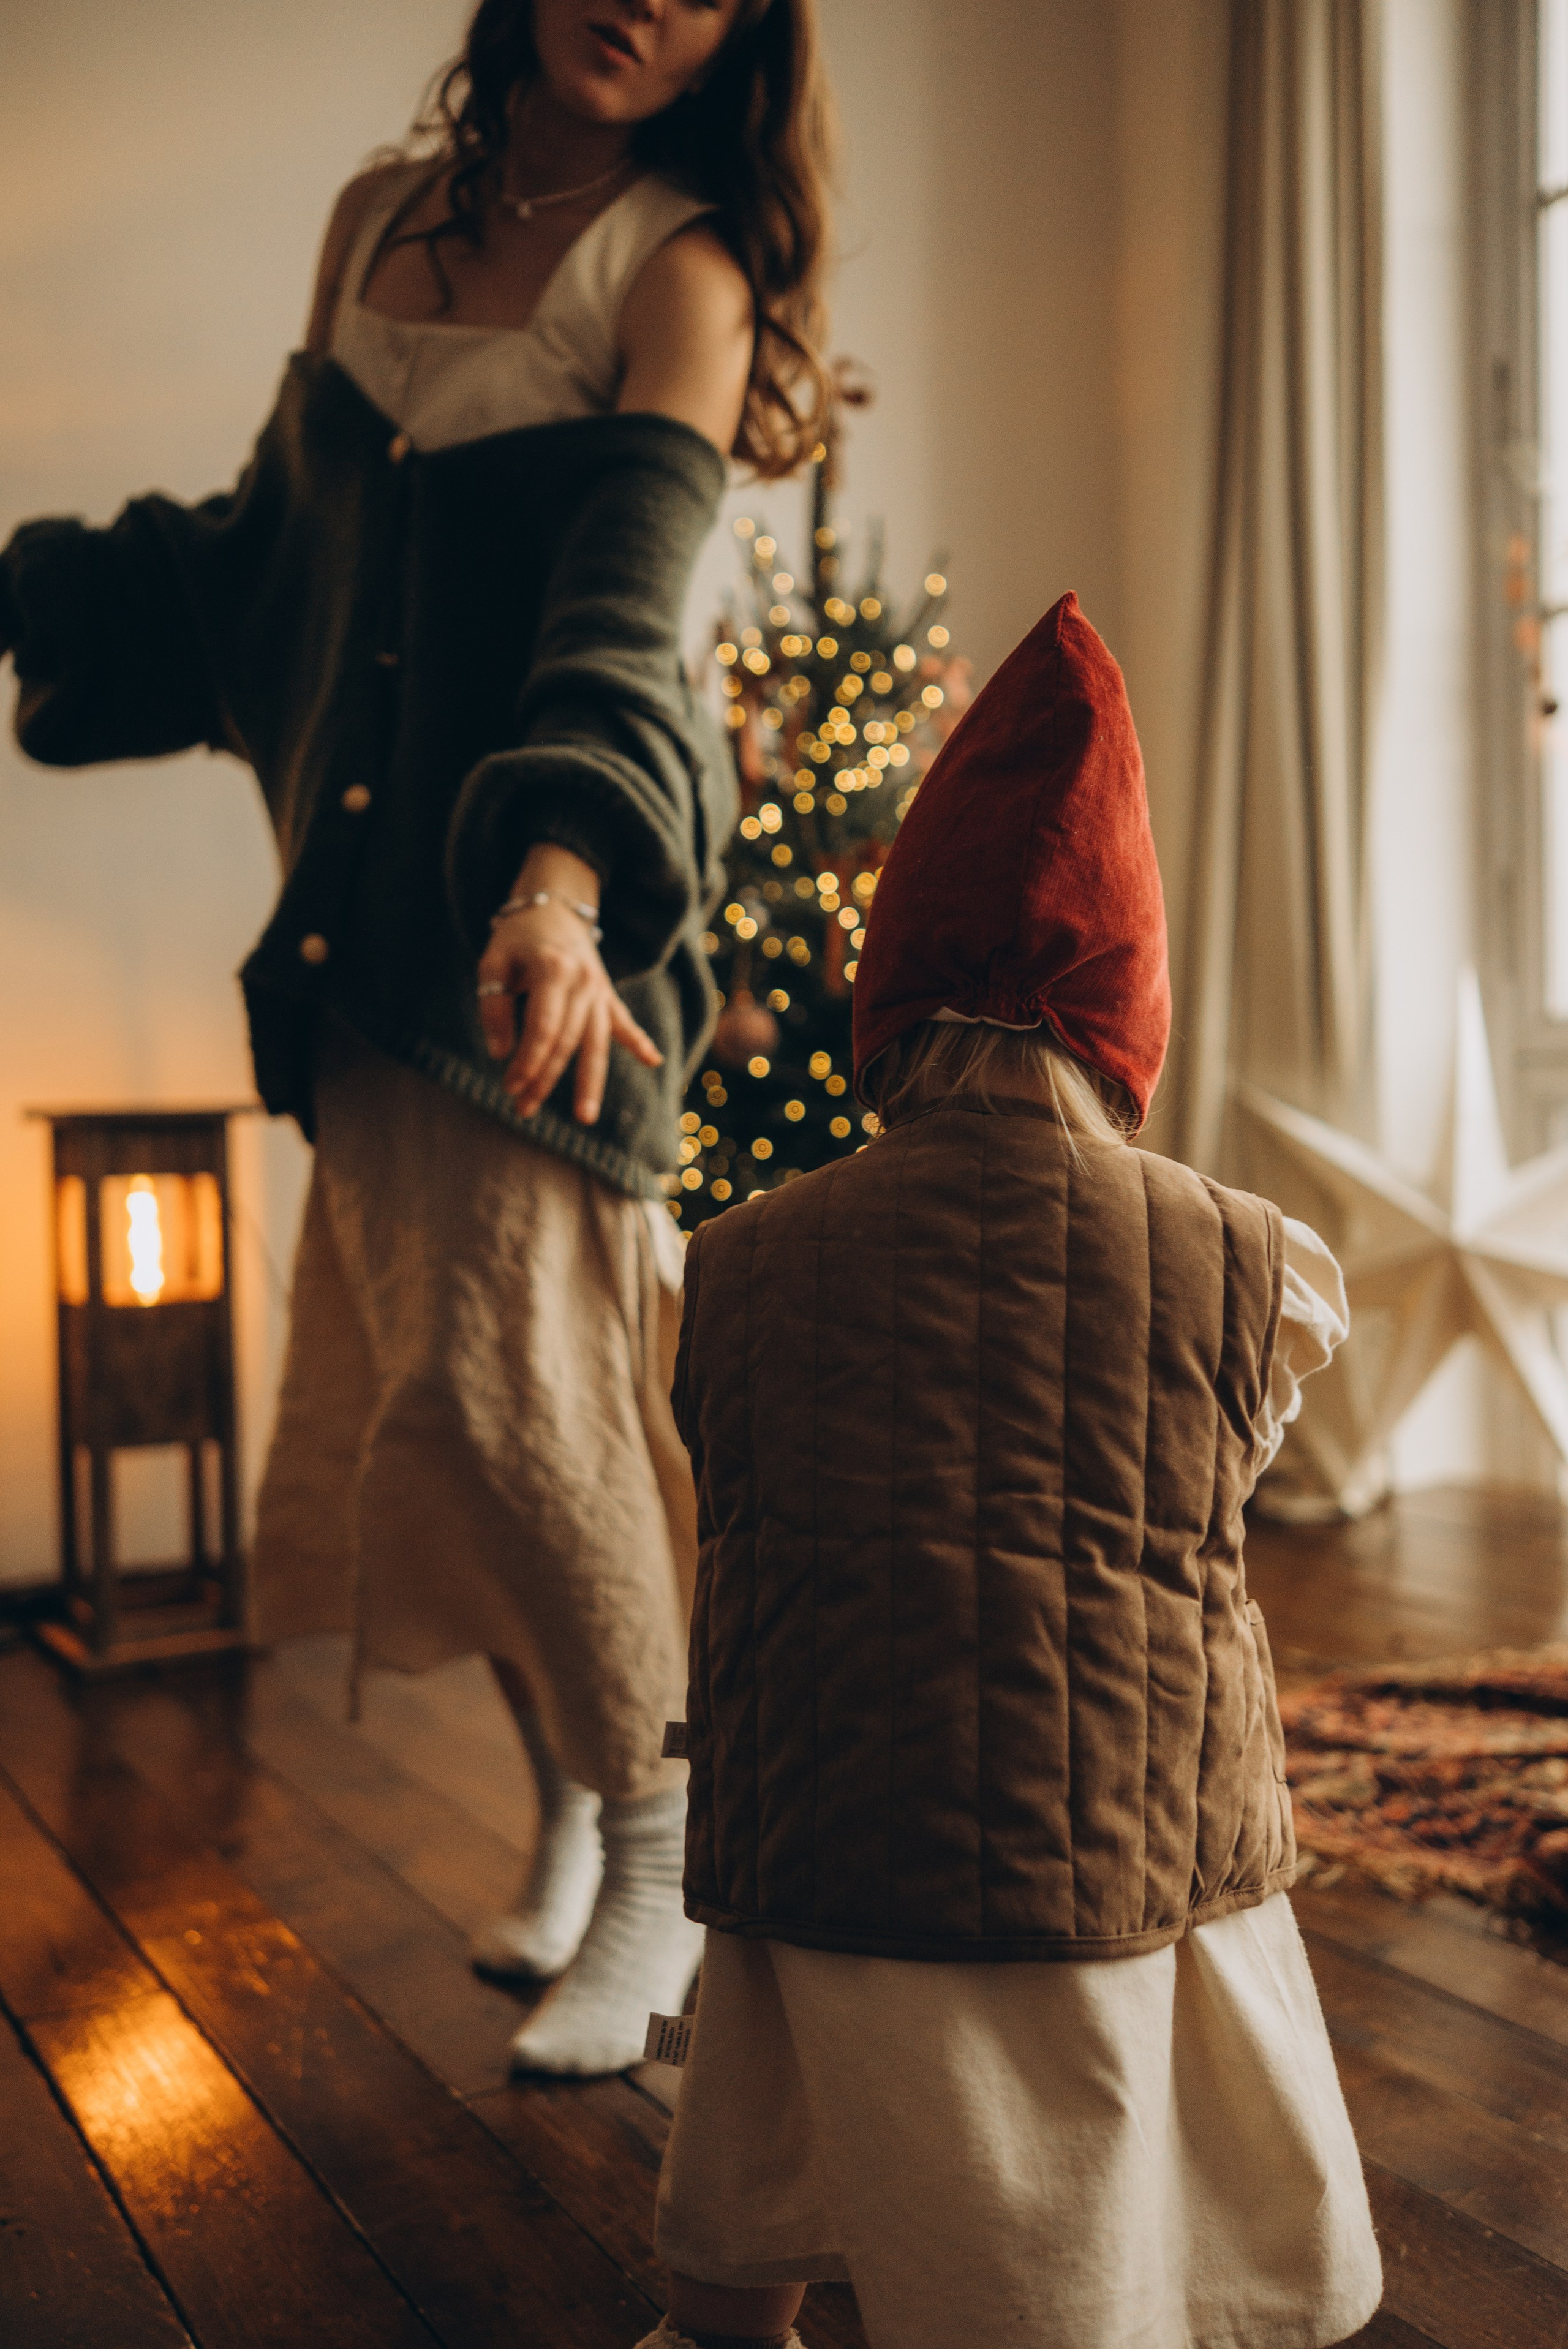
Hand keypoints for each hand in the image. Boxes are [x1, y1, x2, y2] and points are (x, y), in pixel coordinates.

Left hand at [475, 851, 661, 1124]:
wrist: (553, 905)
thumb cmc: (516, 938)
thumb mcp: (492, 964)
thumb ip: (494, 1007)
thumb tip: (500, 1053)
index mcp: (553, 970)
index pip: (544, 1028)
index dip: (527, 1061)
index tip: (510, 1087)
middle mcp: (583, 982)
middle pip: (568, 1042)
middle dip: (546, 1079)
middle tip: (523, 1109)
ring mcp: (599, 990)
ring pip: (596, 1042)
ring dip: (590, 1082)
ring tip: (585, 1117)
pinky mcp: (607, 995)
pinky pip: (624, 1022)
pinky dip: (639, 1042)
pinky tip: (653, 1061)